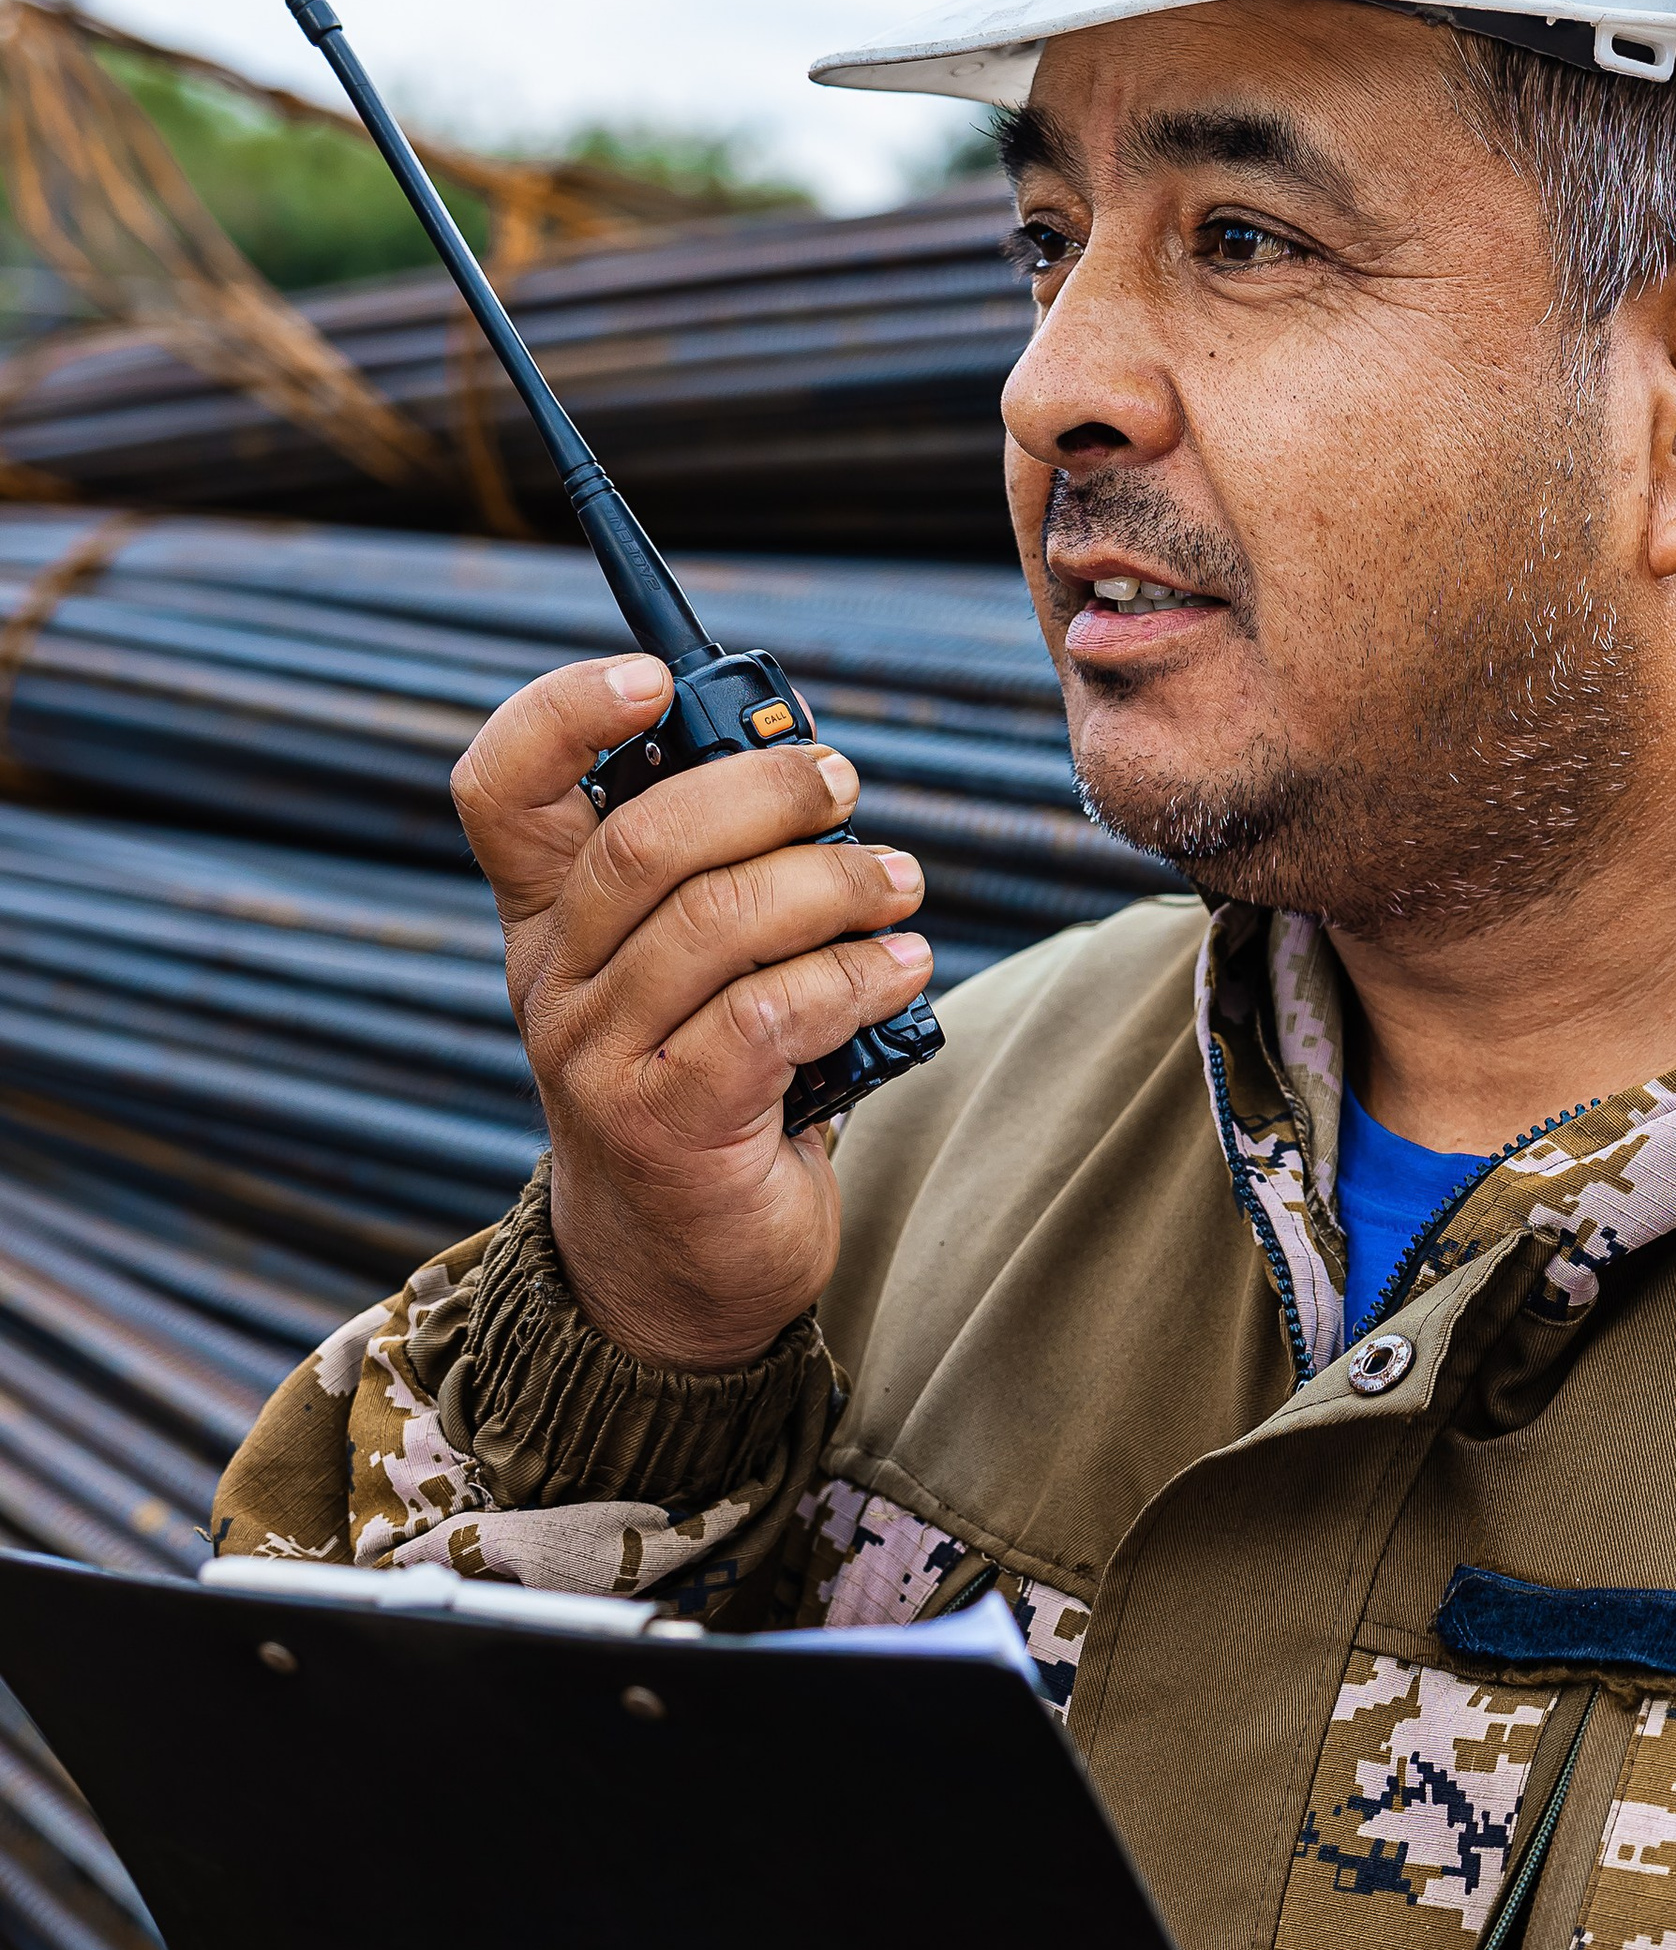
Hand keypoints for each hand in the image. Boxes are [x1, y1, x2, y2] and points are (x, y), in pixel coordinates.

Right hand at [451, 654, 933, 1367]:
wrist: (680, 1270)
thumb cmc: (710, 1088)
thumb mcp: (689, 971)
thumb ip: (720, 876)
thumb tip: (812, 769)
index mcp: (546, 921)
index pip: (499, 789)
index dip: (562, 712)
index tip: (652, 679)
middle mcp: (554, 984)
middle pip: (641, 843)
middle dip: (762, 791)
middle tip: (841, 785)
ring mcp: (599, 1060)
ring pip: (718, 925)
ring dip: (834, 887)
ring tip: (899, 888)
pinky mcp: (669, 1126)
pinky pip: (769, 1016)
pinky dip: (854, 977)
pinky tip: (902, 970)